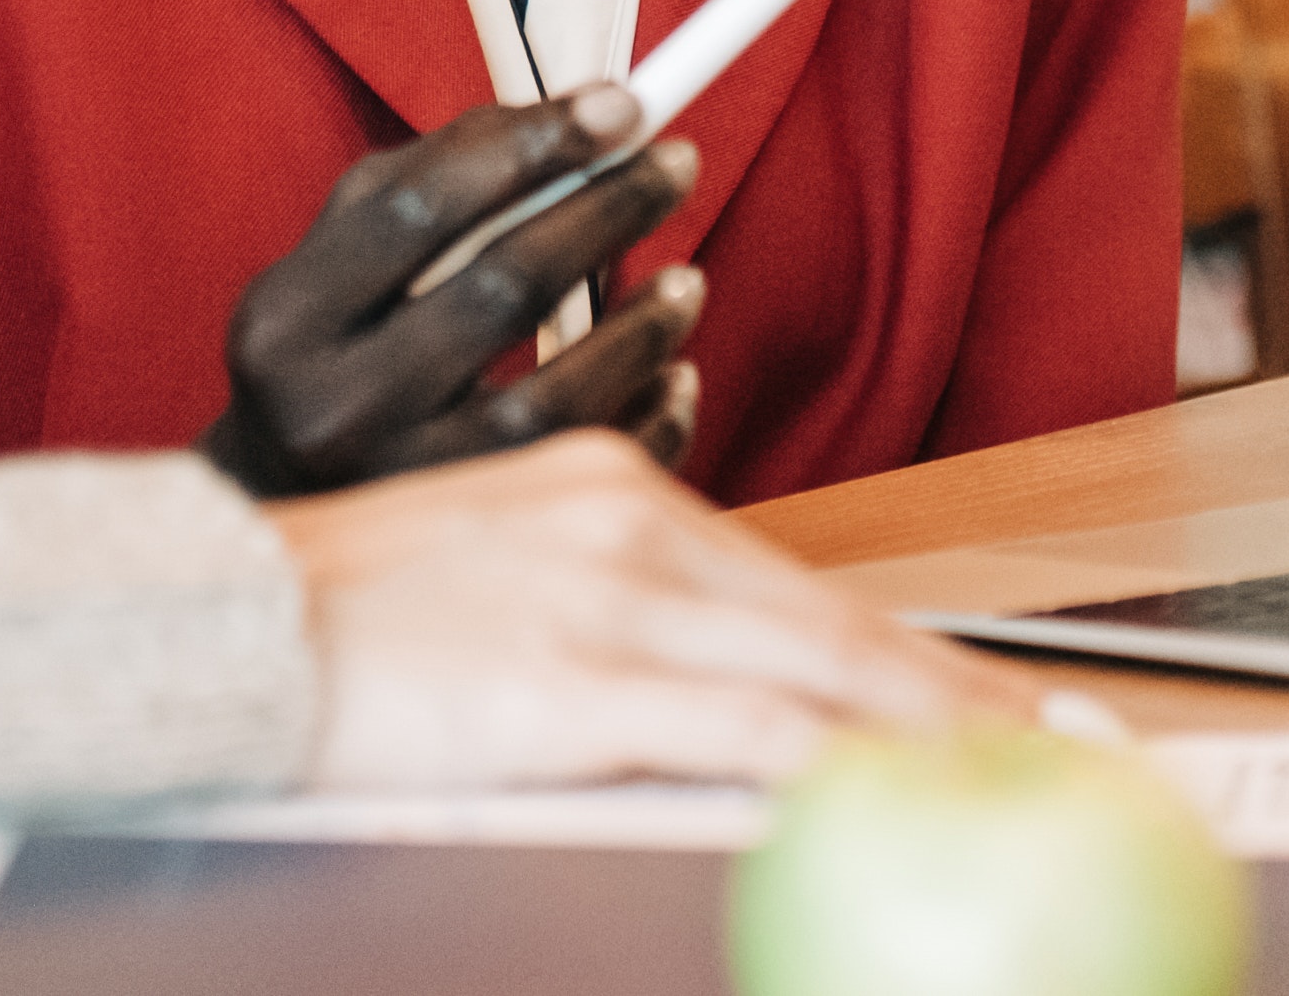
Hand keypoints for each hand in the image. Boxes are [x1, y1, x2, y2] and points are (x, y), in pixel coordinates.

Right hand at [201, 85, 704, 496]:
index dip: (528, 144)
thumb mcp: (338, 263)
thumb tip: (577, 116)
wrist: (279, 530)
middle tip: (677, 163)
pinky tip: (672, 376)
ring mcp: (404, 492)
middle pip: (500, 288)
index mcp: (287, 318)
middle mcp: (333, 408)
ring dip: (643, 326)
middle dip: (607, 211)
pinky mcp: (471, 549)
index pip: (418, 208)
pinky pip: (589, 477)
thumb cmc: (330, 361)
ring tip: (688, 282)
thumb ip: (432, 182)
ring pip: (556, 397)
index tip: (620, 103)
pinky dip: (651, 419)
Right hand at [272, 429, 1047, 792]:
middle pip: (841, 624)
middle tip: (1072, 751)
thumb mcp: (491, 589)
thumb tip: (710, 711)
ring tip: (1032, 782)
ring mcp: (606, 596)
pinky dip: (839, 765)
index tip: (998, 708)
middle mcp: (625, 520)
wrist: (216, 619)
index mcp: (606, 487)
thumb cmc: (333, 625)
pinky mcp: (575, 677)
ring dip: (944, 736)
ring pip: (823, 671)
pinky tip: (898, 800)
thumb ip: (604, 625)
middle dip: (967, 700)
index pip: (800, 589)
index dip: (913, 656)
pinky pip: (746, 728)